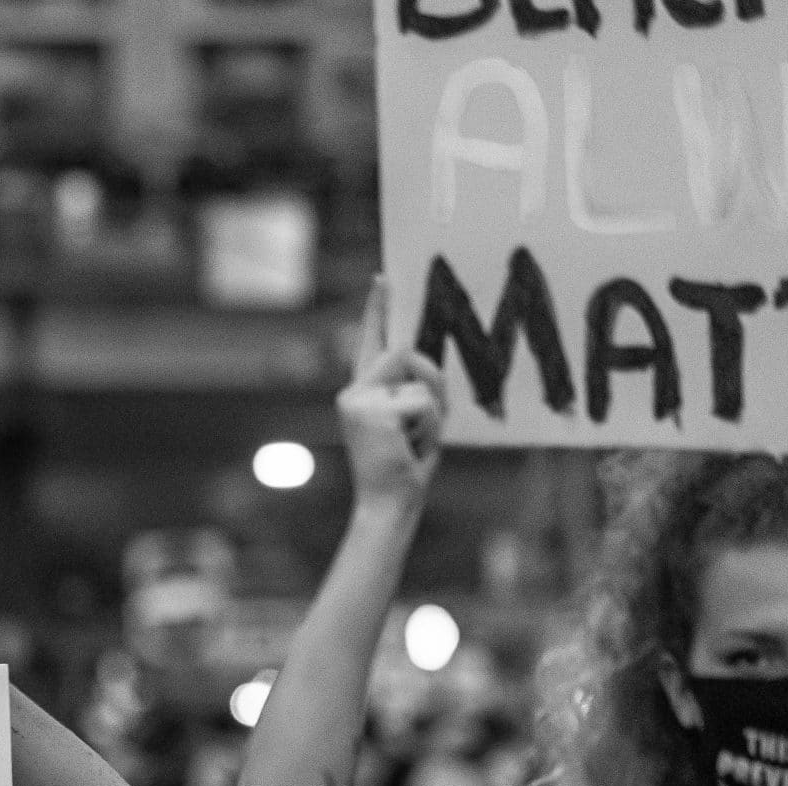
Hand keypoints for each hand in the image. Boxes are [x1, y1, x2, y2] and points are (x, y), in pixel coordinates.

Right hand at [341, 277, 446, 509]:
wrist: (386, 503)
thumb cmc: (404, 468)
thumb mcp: (414, 420)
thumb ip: (414, 387)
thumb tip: (413, 352)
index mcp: (363, 393)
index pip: (371, 343)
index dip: (376, 310)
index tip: (382, 279)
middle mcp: (354, 391)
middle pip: (406, 353)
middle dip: (431, 381)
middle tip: (420, 427)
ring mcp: (358, 399)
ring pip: (419, 378)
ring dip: (433, 410)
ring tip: (412, 441)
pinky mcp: (370, 410)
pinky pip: (423, 401)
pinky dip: (430, 425)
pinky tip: (408, 447)